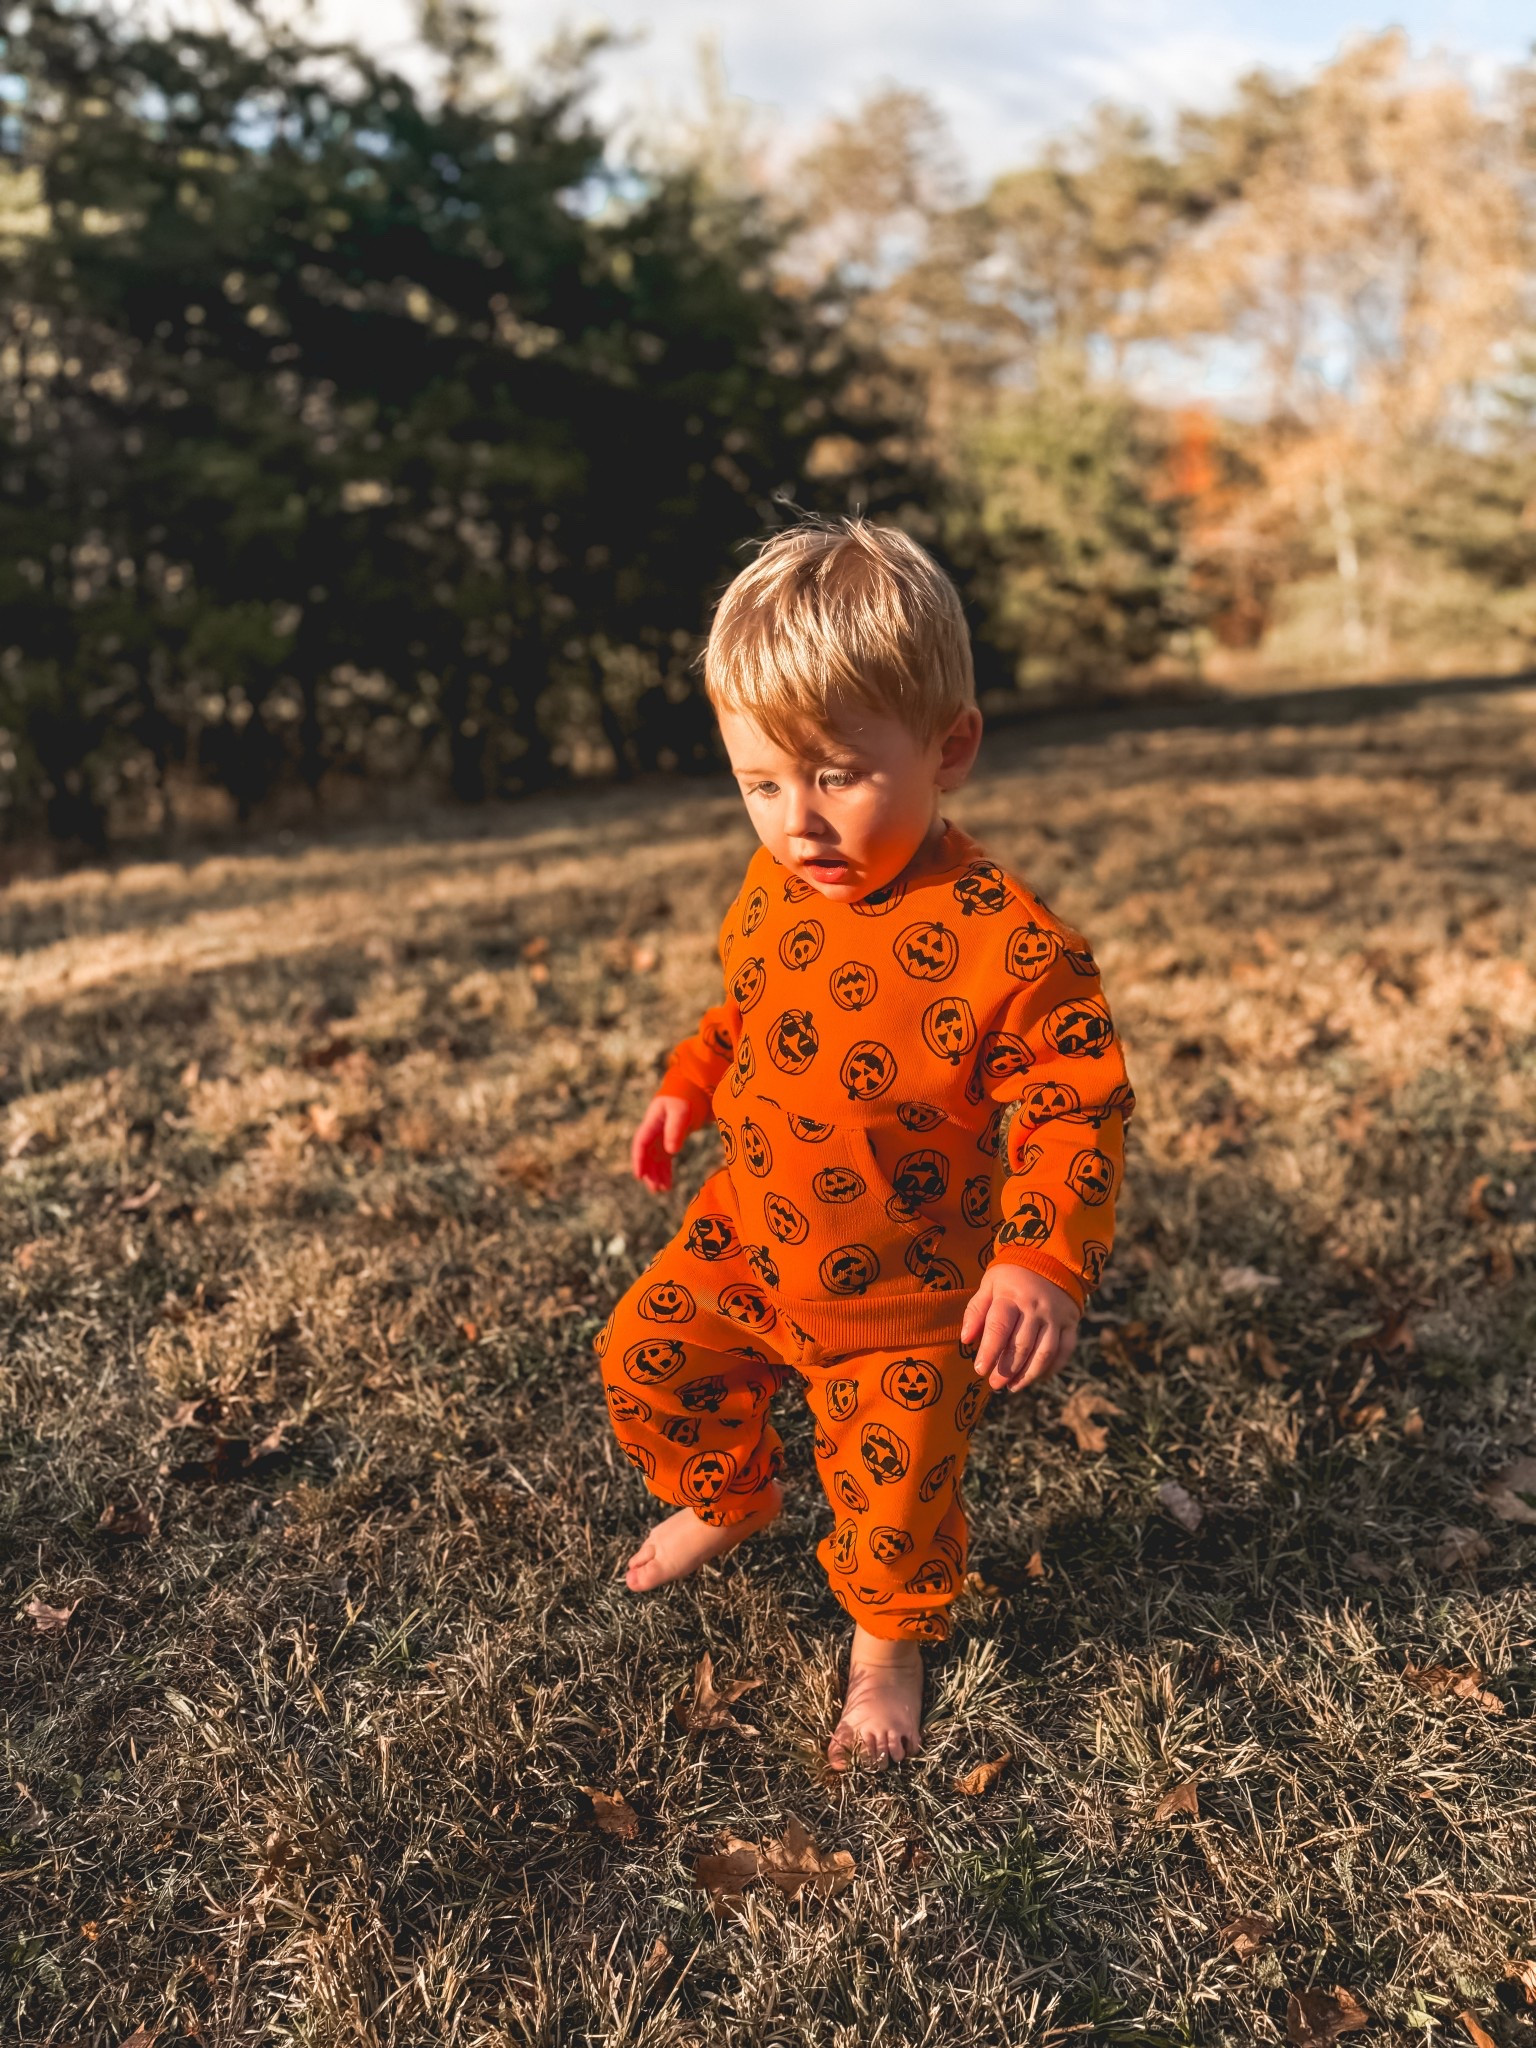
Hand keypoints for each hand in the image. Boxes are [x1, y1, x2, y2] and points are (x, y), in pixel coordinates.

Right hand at [631, 1092, 700, 1191]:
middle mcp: (653, 1131)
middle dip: (648, 1173)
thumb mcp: (681, 1111)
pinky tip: (668, 1184)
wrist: (691, 1090)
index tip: (639, 1175)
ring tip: (662, 1190)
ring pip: (655, 1160)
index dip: (638, 1160)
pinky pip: (664, 1159)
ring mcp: (660, 1137)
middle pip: (646, 1155)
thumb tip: (671, 1151)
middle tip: (654, 1189)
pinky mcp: (668, 1141)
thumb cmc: (685, 1098)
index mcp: (651, 1122)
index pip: (641, 1143)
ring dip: (656, 1175)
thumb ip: (675, 1130)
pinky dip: (665, 1171)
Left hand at [961, 1265, 1080, 1392]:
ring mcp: (1056, 1317)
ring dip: (1028, 1374)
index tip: (980, 1370)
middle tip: (995, 1383)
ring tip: (1013, 1387)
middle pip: (1021, 1345)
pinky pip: (1064, 1351)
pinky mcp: (1071, 1323)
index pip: (999, 1328)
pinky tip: (1037, 1377)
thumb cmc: (1012, 1275)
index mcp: (1011, 1297)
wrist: (1051, 1258)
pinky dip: (1052, 1368)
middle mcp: (1035, 1309)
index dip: (989, 1352)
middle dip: (1006, 1369)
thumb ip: (976, 1311)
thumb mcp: (989, 1284)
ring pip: (1044, 1353)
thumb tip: (965, 1339)